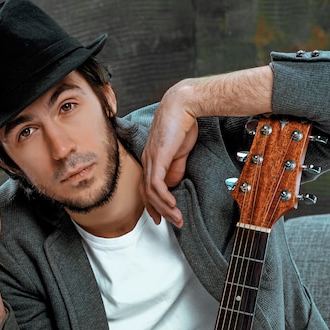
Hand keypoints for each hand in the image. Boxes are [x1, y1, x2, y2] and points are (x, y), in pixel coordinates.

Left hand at [141, 67, 272, 227]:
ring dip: (165, 208)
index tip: (161, 218)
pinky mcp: (157, 158)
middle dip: (159, 212)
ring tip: (177, 218)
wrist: (183, 106)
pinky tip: (173, 205)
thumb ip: (175, 168)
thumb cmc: (182, 124)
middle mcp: (147, 160)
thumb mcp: (179, 152)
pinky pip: (156, 183)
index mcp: (151, 159)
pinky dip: (163, 197)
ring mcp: (150, 159)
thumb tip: (173, 184)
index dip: (152, 205)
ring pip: (151, 192)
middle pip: (147, 194)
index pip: (146, 188)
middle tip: (172, 223)